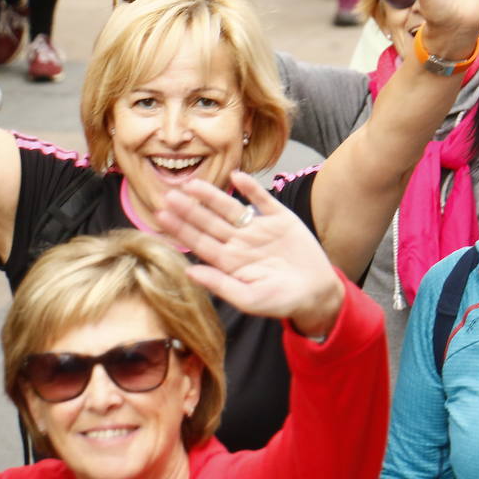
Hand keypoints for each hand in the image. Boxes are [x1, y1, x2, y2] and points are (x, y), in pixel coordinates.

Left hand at [155, 174, 345, 336]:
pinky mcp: (280, 218)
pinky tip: (237, 177)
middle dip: (189, 209)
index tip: (162, 215)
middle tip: (168, 194)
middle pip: (209, 222)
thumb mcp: (249, 299)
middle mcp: (239, 242)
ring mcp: (259, 228)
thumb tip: (189, 273)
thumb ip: (220, 286)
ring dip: (212, 196)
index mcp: (229, 262)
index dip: (181, 228)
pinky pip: (262, 200)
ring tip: (193, 184)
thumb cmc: (281, 301)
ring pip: (230, 208)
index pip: (199, 242)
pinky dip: (251, 188)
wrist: (316, 293)